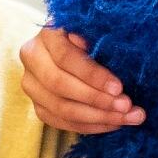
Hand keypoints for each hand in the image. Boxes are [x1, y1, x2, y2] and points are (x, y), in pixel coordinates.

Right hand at [19, 25, 140, 133]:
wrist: (76, 46)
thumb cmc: (93, 35)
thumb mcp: (97, 31)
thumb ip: (102, 43)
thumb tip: (118, 72)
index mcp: (47, 34)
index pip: (65, 57)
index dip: (92, 75)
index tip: (118, 87)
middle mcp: (32, 58)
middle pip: (59, 85)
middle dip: (96, 99)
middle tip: (126, 106)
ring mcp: (32, 84)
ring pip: (60, 108)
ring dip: (97, 117)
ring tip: (126, 118)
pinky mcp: (38, 105)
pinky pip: (62, 122)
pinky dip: (90, 126)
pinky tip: (113, 124)